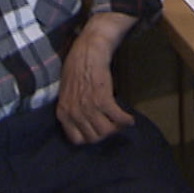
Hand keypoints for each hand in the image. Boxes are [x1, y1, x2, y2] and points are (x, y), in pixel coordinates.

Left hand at [55, 23, 133, 144]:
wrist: (87, 52)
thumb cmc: (76, 69)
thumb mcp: (66, 94)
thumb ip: (72, 110)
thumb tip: (84, 123)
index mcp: (63, 113)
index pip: (77, 140)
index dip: (90, 137)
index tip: (97, 131)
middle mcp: (74, 114)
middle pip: (94, 138)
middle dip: (105, 134)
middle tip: (112, 125)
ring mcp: (88, 108)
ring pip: (106, 132)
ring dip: (116, 128)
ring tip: (120, 122)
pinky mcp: (103, 101)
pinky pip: (118, 119)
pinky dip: (126, 120)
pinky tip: (130, 119)